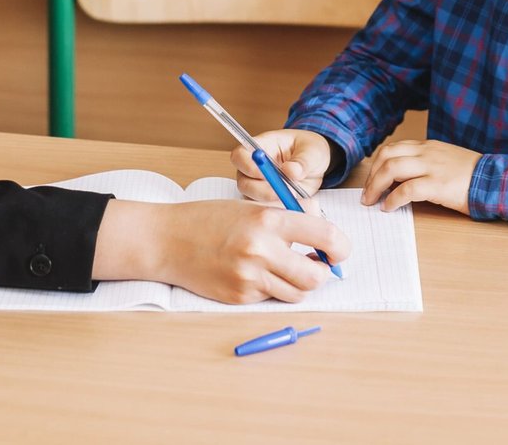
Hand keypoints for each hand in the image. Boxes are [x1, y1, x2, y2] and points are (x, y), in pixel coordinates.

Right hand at [93, 198, 351, 303]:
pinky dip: (271, 289)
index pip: (324, 235)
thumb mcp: (250, 207)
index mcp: (268, 219)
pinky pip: (271, 299)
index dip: (340, 246)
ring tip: (283, 268)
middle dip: (322, 273)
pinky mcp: (239, 297)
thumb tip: (323, 232)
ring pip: (296, 293)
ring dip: (298, 283)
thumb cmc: (209, 219)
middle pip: (315, 276)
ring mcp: (249, 277)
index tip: (339, 250)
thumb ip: (287, 219)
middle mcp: (261, 249)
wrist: (167, 240)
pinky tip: (255, 274)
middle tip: (316, 265)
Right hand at [231, 129, 333, 206]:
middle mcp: (253, 168)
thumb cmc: (310, 151)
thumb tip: (290, 171)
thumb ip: (303, 161)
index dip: (247, 165)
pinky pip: (264, 210)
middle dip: (262, 191)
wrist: (316, 166)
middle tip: (283, 193)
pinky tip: (291, 207)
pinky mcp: (266, 201)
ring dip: (271, 202)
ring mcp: (258, 186)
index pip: (240, 155)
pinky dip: (277, 211)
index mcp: (261, 147)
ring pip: (253, 200)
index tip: (265, 174)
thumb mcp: (313, 151)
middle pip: (243, 182)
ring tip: (292, 198)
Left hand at [362, 139, 480, 214]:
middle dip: (371, 176)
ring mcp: (432, 167)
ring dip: (375, 186)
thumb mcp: (446, 161)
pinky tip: (389, 208)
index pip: (393, 148)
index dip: (377, 164)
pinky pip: (406, 190)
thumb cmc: (473, 175)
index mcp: (428, 146)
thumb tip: (401, 180)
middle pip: (386, 156)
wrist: (495, 180)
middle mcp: (427, 153)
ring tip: (372, 201)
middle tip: (367, 194)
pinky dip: (392, 199)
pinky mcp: (437, 185)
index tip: (372, 180)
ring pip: (391, 169)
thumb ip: (425, 164)